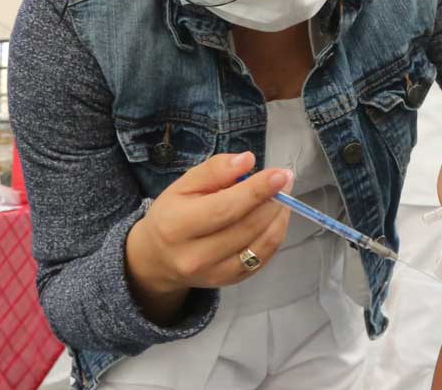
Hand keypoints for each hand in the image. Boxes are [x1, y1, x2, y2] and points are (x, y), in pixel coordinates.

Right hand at [125, 152, 291, 319]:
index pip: (226, 207)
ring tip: (281, 197)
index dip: (257, 190)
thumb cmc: (172, 215)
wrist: (157, 259)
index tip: (280, 174)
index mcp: (177, 226)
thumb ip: (215, 170)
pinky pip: (264, 257)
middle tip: (284, 180)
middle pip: (248, 226)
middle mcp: (195, 256)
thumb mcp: (183, 185)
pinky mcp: (230, 282)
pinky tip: (274, 217)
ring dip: (279, 216)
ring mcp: (214, 274)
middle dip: (274, 200)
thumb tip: (247, 160)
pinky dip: (275, 234)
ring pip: (262, 244)